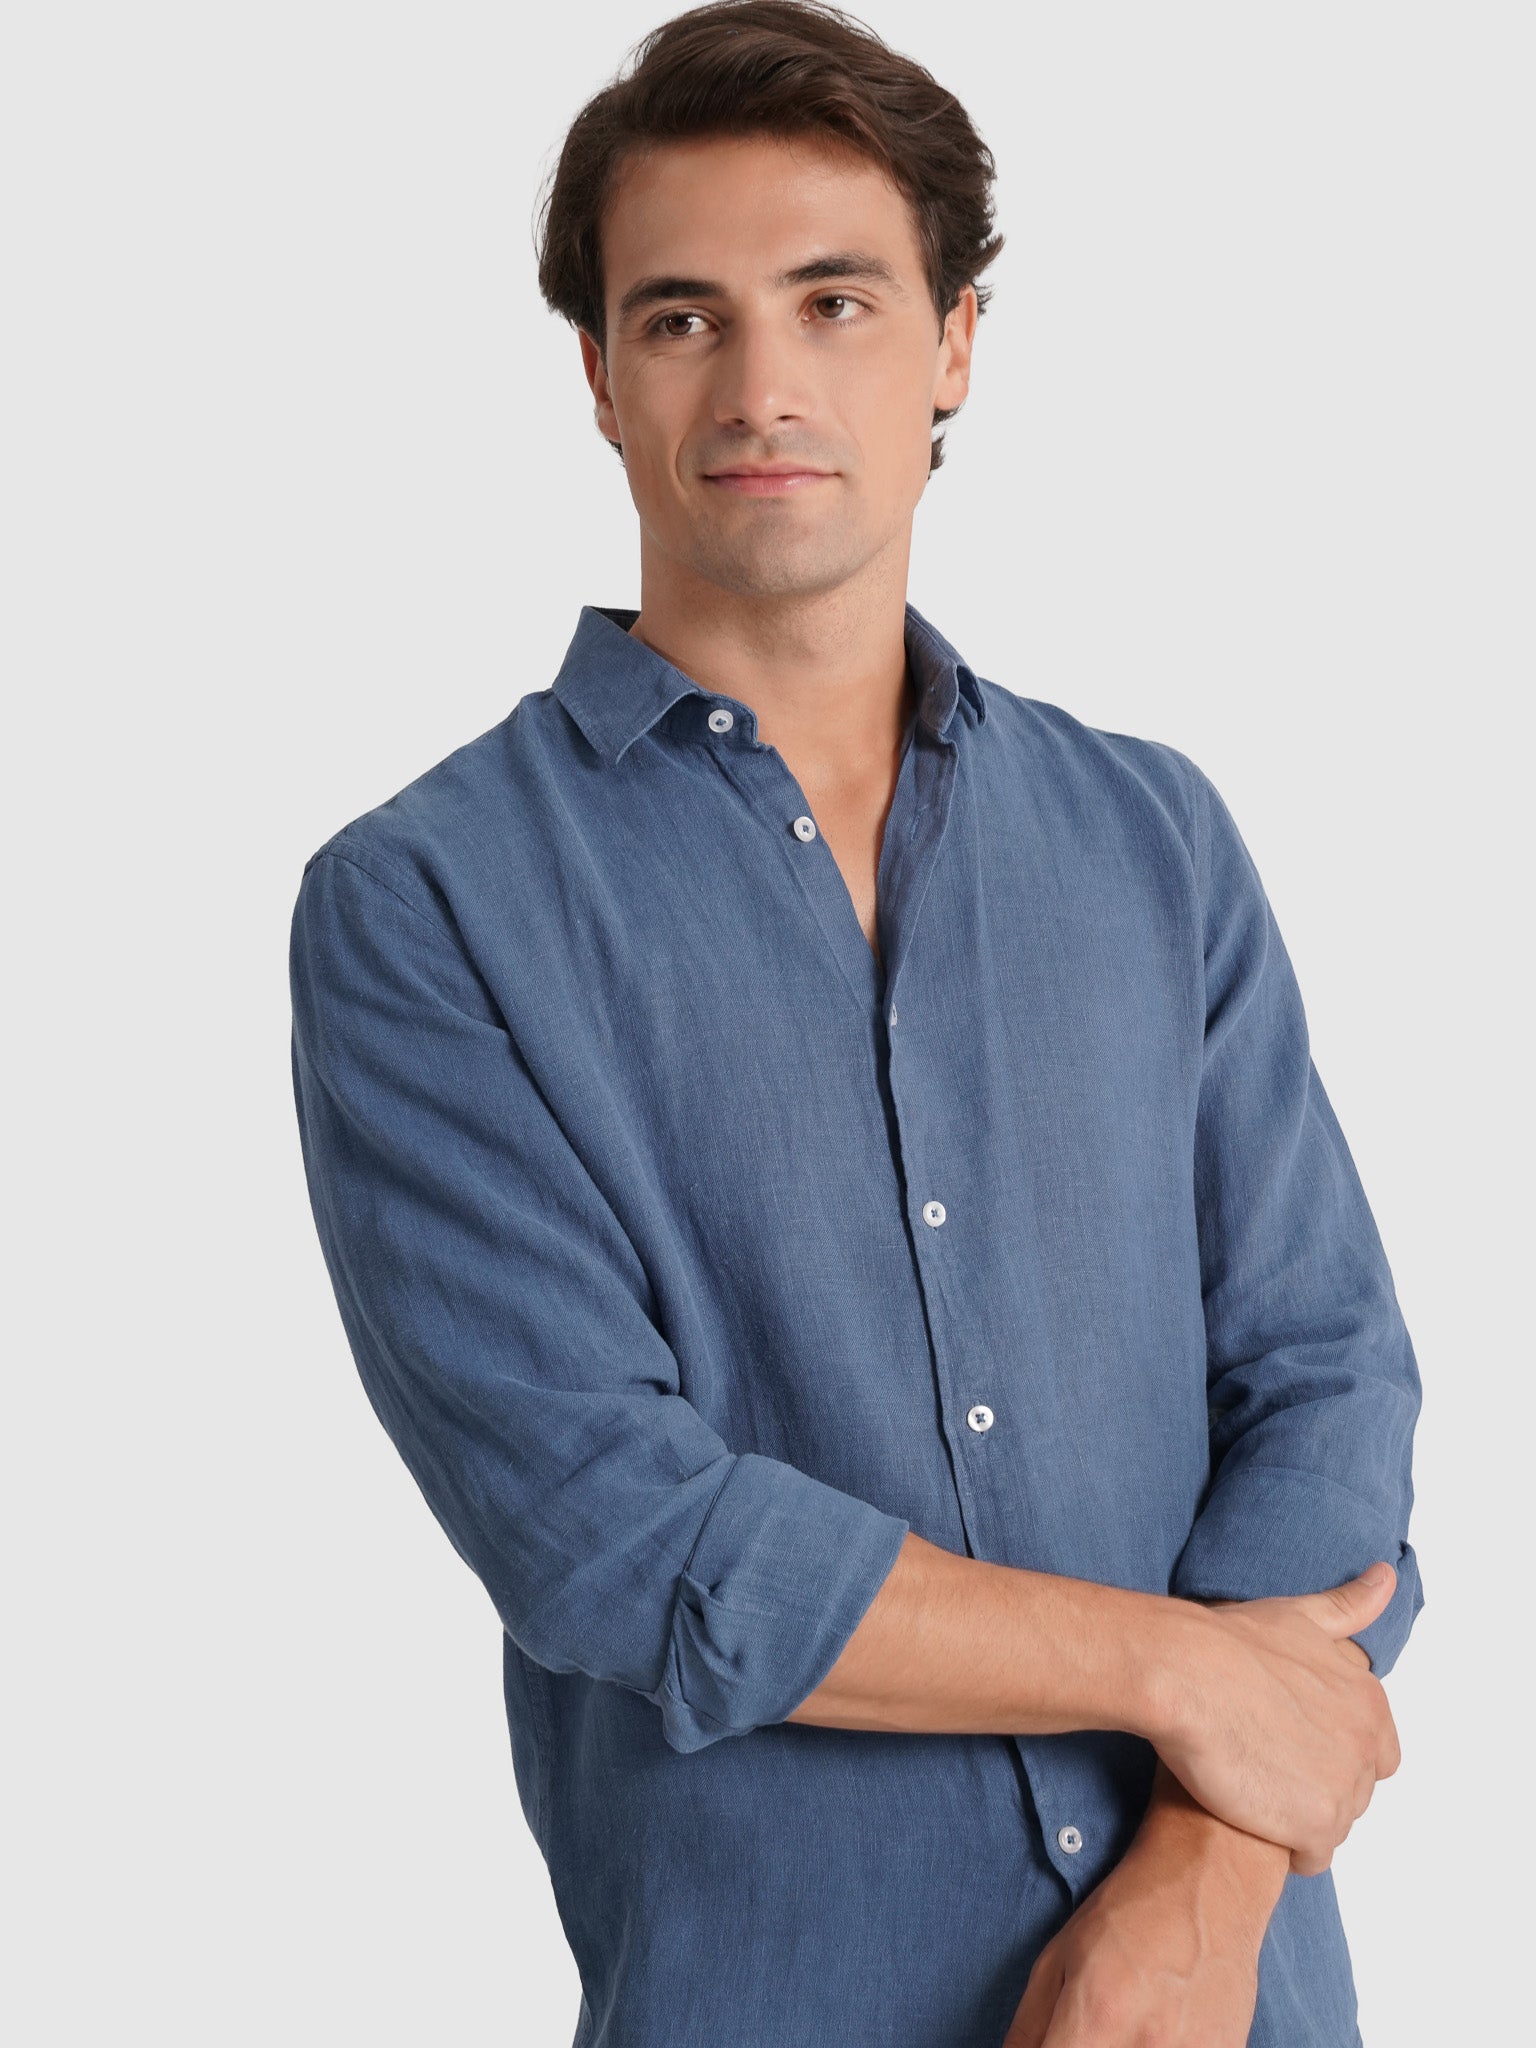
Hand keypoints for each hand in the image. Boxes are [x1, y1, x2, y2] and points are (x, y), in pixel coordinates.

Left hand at [1001, 1762, 1285, 2046]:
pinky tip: (1162, 2027)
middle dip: (1083, 2047)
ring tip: (1130, 2019)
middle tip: (1088, 2029)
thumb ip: (1029, 2026)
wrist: (1210, 1878)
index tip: (1054, 2041)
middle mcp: (1150, 2043)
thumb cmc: (1129, 1911)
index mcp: (1099, 2012)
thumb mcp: (1059, 1955)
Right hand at [1151, 1564, 1400, 1875]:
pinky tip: (1252, 1817)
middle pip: (1353, 1790)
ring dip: (1298, 1815)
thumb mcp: (1298, 1616)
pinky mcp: (1317, 1826)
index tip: (1288, 1739)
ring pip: (1333, 1824)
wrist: (1185, 1673)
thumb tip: (1386, 1577)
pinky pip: (1313, 1857)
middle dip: (1315, 1784)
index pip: (1375, 1751)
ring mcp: (1347, 1789)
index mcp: (1370, 1702)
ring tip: (1251, 1787)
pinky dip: (1287, 1847)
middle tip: (1263, 1761)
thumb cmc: (1229, 1641)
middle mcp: (1369, 1746)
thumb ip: (1348, 1606)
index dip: (1329, 1750)